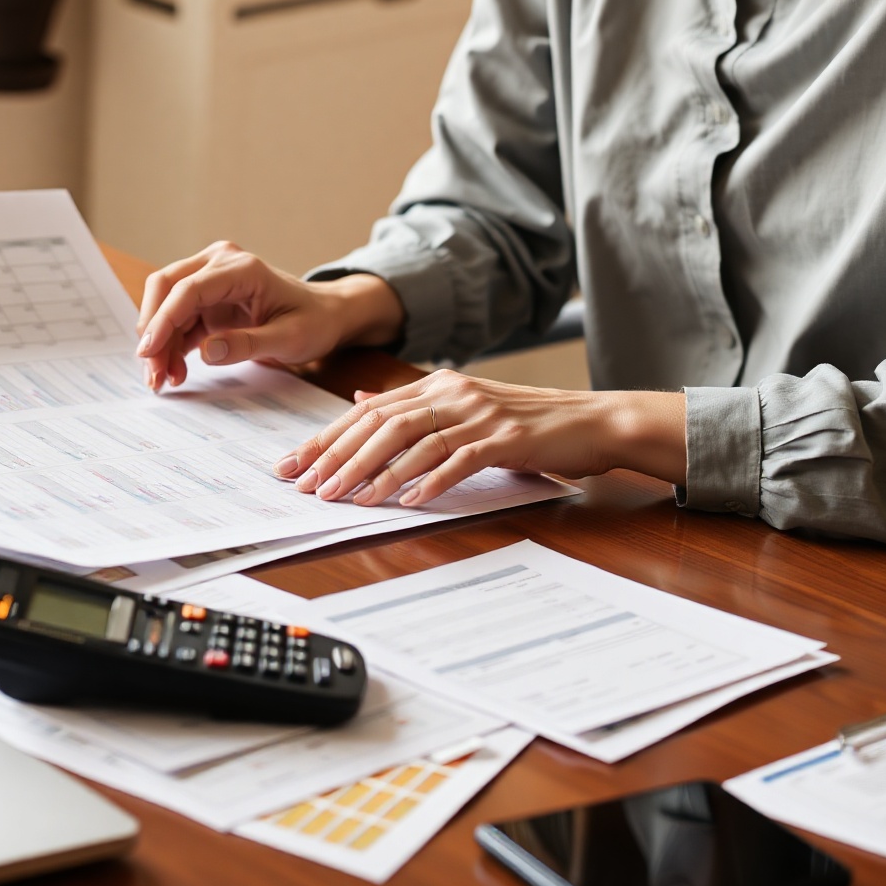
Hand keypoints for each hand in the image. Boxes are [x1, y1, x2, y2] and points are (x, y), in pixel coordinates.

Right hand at [135, 242, 404, 390]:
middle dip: (153, 330)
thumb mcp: (288, 339)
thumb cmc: (312, 322)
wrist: (325, 315)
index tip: (149, 352)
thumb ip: (248, 344)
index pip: (189, 289)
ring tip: (164, 380)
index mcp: (242, 269)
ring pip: (166, 304)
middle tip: (153, 374)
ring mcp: (211, 279)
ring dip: (159, 342)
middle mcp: (220, 264)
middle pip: (166, 288)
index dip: (164, 320)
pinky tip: (175, 371)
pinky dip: (171, 344)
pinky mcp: (207, 298)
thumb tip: (206, 352)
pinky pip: (177, 318)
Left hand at [273, 367, 688, 505]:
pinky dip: (431, 481)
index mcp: (437, 385)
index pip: (368, 411)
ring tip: (348, 500)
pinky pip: (460, 460)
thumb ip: (411, 407)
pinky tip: (409, 501)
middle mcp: (453, 393)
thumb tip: (360, 403)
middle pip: (383, 423)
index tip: (295, 465)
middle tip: (309, 487)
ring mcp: (480, 414)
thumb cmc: (525, 422)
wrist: (590, 421)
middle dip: (340, 457)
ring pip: (414, 441)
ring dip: (376, 473)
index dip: (328, 438)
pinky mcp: (507, 438)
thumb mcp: (463, 407)